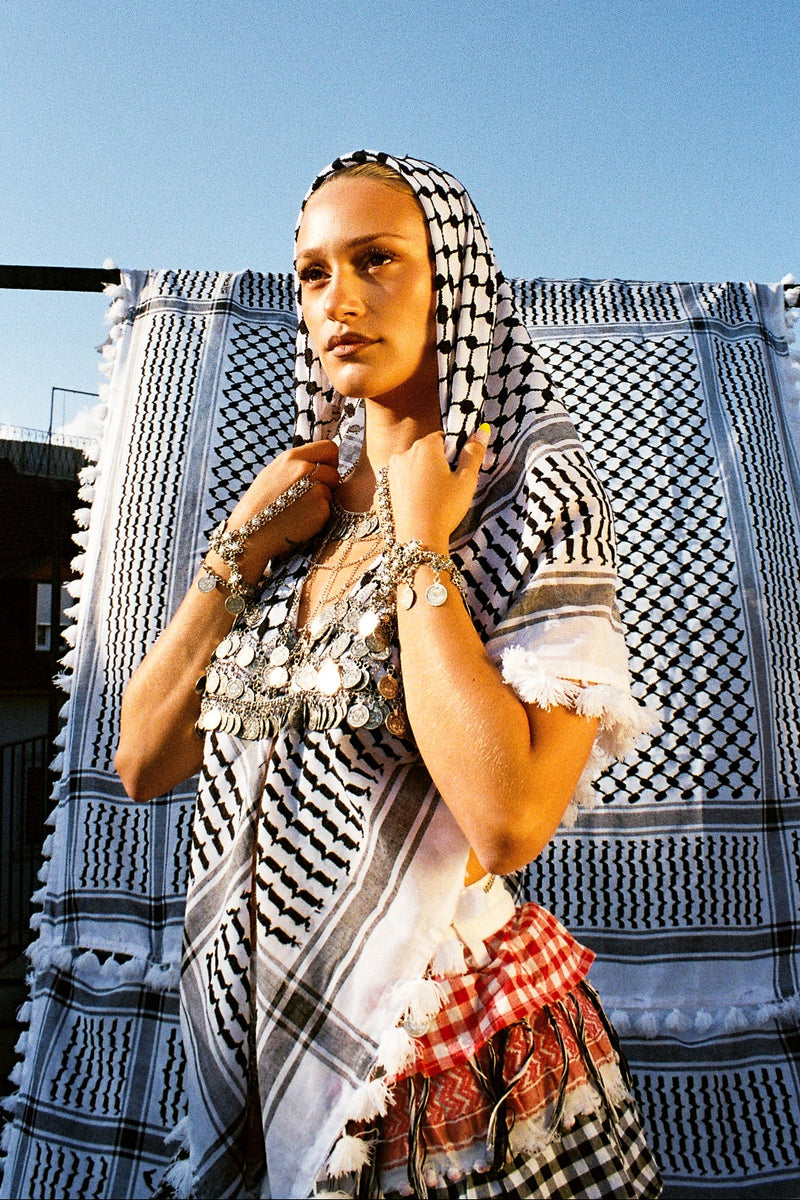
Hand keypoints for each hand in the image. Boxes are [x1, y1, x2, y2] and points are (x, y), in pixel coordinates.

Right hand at [207, 440, 338, 582]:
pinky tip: (301, 520)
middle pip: (334, 471)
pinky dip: (319, 515)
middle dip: (328, 482)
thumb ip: (296, 465)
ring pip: (333, 491)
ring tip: (300, 508)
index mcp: (292, 458)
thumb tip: (316, 462)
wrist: (250, 533)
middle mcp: (306, 470)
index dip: (329, 460)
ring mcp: (315, 489)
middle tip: (312, 493)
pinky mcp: (321, 509)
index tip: (323, 470)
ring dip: (322, 499)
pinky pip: (328, 508)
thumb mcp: (273, 473)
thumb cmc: (259, 505)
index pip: (329, 448)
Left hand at [387, 426, 489, 550]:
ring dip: (424, 474)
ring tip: (435, 497)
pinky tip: (422, 503)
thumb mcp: (466, 479)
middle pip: (426, 451)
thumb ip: (474, 453)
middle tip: (449, 486)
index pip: (442, 437)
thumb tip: (482, 431)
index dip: (453, 452)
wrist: (419, 538)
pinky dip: (413, 487)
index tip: (458, 470)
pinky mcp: (387, 488)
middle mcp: (404, 454)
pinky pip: (404, 480)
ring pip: (414, 465)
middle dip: (438, 463)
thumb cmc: (445, 508)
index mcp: (424, 447)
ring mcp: (392, 471)